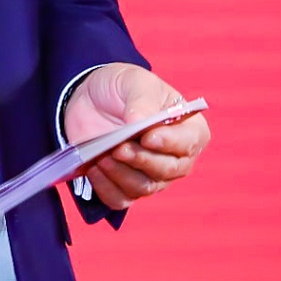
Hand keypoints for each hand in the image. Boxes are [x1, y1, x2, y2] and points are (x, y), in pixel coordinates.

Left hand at [62, 63, 209, 211]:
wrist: (91, 97)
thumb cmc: (123, 87)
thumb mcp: (134, 82)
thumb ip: (142, 100)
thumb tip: (140, 122)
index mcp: (189, 130)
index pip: (188, 144)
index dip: (169, 143)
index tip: (148, 137)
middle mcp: (176, 158)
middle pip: (167, 170)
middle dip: (141, 160)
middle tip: (118, 147)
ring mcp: (151, 175)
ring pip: (144, 187)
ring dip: (121, 174)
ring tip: (102, 156)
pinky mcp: (124, 184)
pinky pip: (120, 199)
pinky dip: (105, 188)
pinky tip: (93, 168)